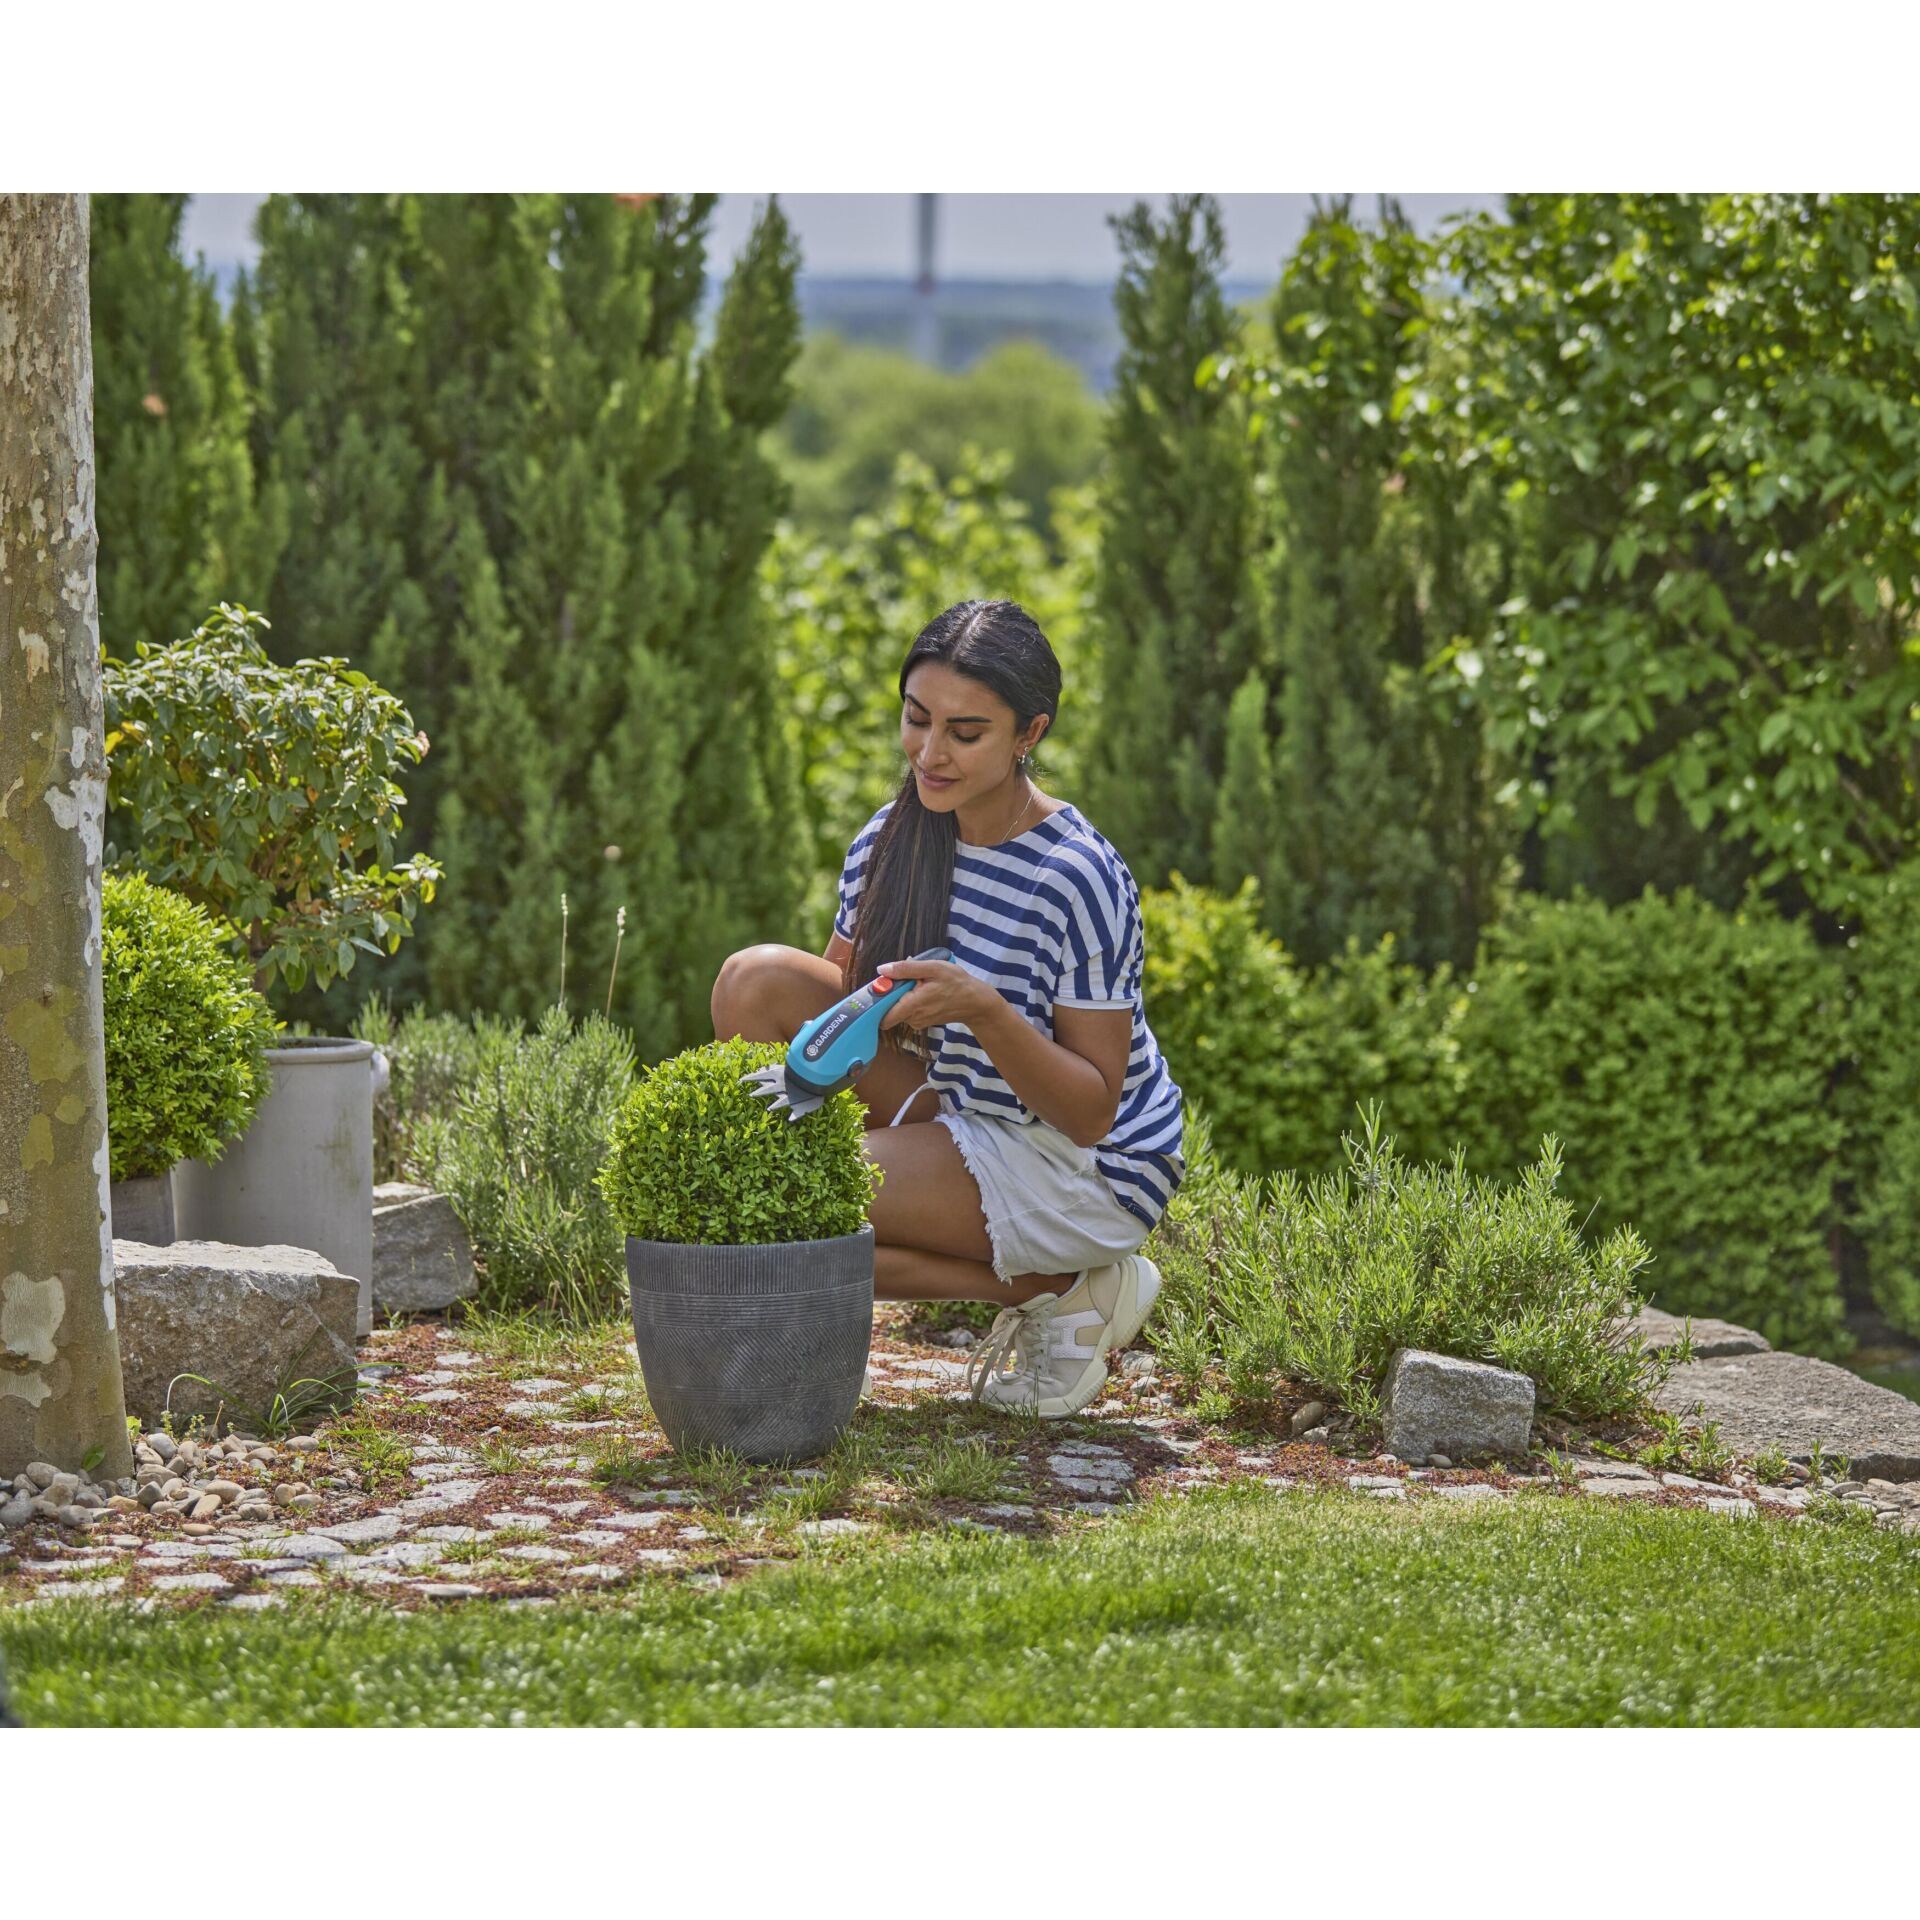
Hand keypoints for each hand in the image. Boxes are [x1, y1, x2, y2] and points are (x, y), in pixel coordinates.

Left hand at [875, 956, 993, 1033]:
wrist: (975, 1002)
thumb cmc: (956, 983)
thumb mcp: (932, 968)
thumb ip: (905, 969)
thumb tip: (882, 970)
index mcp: (913, 1006)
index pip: (883, 1017)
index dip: (877, 1002)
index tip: (882, 988)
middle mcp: (913, 1018)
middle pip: (888, 1010)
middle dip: (892, 994)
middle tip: (907, 980)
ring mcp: (918, 1022)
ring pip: (898, 1009)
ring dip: (903, 996)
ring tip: (921, 984)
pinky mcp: (922, 1022)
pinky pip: (908, 1011)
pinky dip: (911, 1001)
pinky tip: (925, 991)